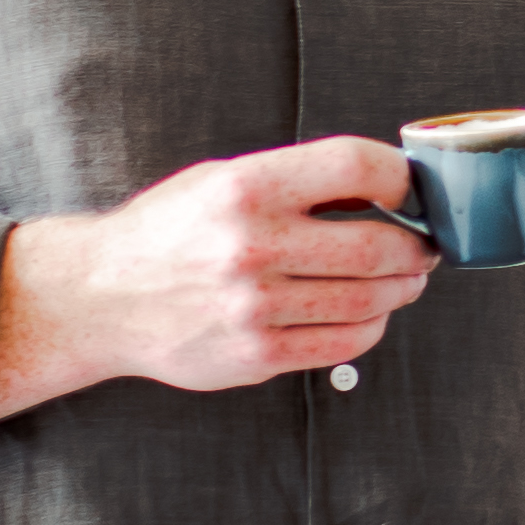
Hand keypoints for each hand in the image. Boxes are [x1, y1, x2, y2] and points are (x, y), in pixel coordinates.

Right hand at [0, 139, 437, 426]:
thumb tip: (386, 186)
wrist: (99, 298)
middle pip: (379, 246)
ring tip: (404, 279)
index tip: (412, 188)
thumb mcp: (223, 179)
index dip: (402, 176)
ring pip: (370, 301)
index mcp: (247, 187)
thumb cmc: (169, 232)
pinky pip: (343, 345)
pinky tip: (368, 313)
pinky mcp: (255, 356)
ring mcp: (255, 307)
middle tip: (425, 246)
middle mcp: (253, 247)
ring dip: (402, 289)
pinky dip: (371, 327)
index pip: (357, 167)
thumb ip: (298, 181)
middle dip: (417, 246)